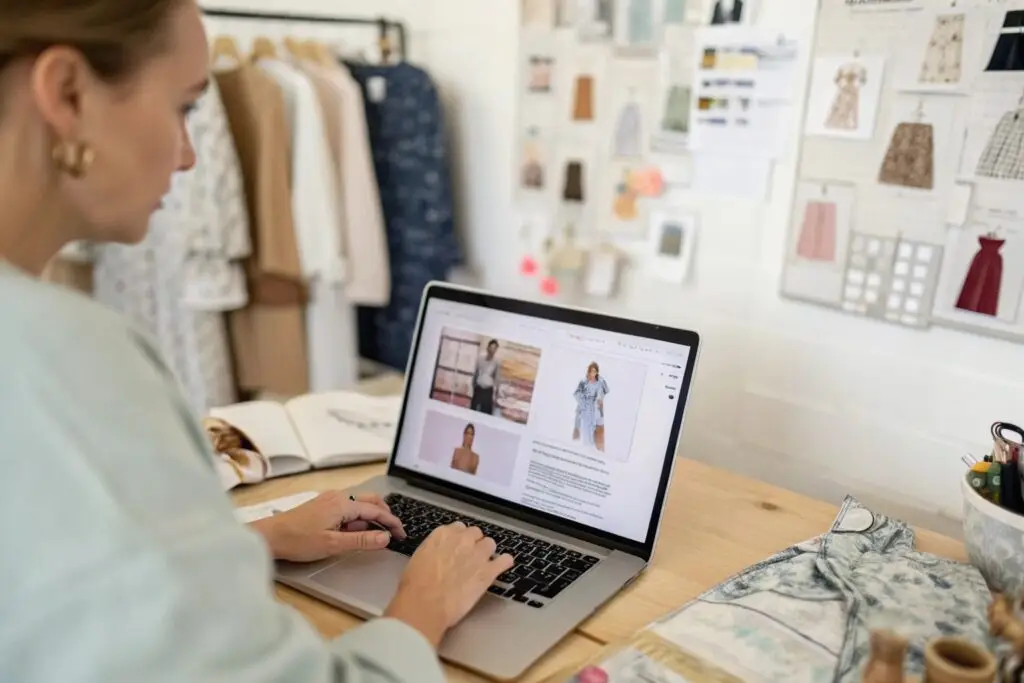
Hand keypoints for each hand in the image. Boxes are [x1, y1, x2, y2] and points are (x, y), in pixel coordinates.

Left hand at [250, 491, 405, 561]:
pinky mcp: (322, 506)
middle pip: (370, 502)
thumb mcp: (333, 544)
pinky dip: (357, 519)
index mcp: (343, 504)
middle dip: (385, 516)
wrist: (269, 536)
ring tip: (375, 536)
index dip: (392, 523)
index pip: (376, 511)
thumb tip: (385, 538)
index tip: (402, 535)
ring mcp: (329, 500)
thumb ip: (361, 540)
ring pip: (359, 505)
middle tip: (394, 532)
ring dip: (370, 518)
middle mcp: (338, 497)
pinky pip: (347, 509)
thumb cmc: (298, 540)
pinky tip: (354, 532)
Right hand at [384, 522, 513, 646]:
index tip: (457, 547)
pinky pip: (504, 560)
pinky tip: (503, 565)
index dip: (459, 539)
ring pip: (490, 543)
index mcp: (443, 534)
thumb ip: (434, 550)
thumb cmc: (415, 585)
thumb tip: (438, 555)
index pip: (458, 528)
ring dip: (487, 552)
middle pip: (475, 533)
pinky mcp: (488, 572)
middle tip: (469, 557)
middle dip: (473, 543)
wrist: (425, 603)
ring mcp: (478, 554)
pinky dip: (504, 562)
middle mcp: (463, 540)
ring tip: (483, 563)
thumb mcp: (419, 558)